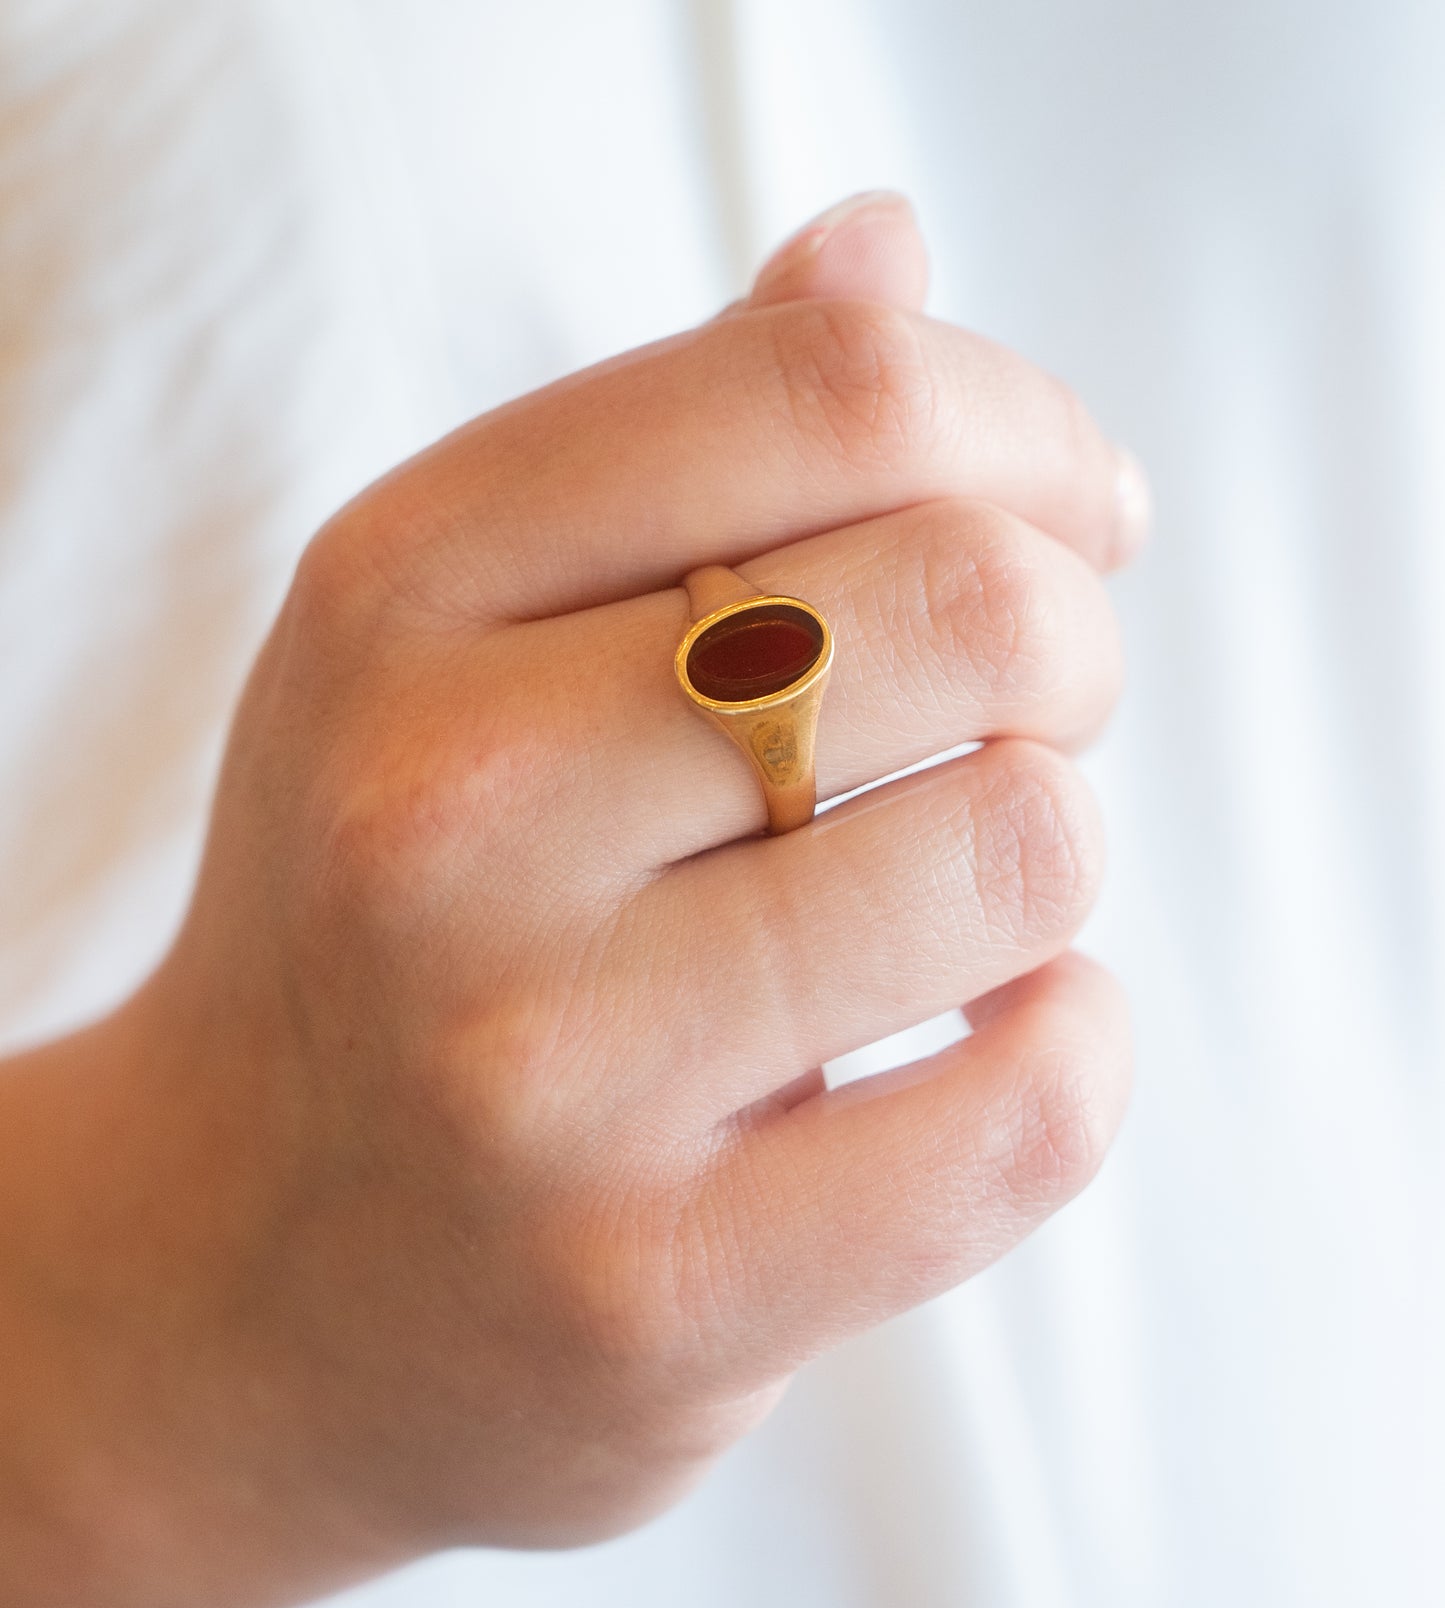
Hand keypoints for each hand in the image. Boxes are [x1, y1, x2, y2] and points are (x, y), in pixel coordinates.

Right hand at [0, 194, 1139, 1607]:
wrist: (236, 1280)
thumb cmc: (388, 934)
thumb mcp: (446, 643)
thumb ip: (675, 436)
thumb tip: (885, 251)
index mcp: (399, 598)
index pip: (833, 390)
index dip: (1026, 433)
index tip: (1065, 517)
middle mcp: (441, 816)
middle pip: (966, 608)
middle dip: (1065, 647)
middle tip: (1011, 718)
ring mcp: (537, 1071)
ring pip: (1017, 847)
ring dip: (1050, 855)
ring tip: (953, 898)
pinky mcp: (654, 1289)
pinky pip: (1026, 1113)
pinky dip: (1073, 1051)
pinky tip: (989, 1038)